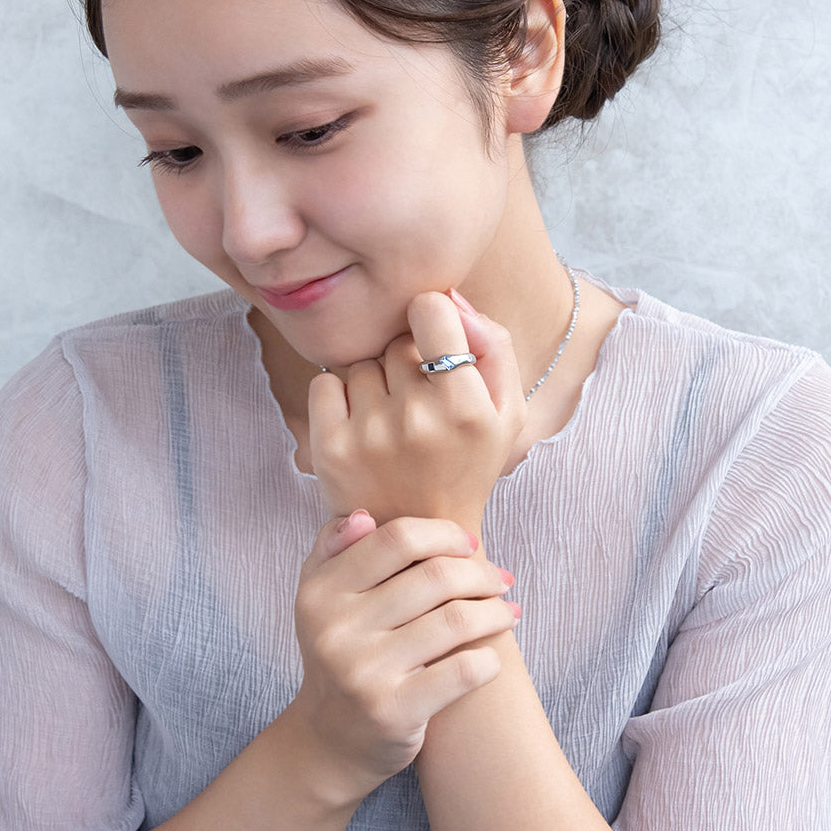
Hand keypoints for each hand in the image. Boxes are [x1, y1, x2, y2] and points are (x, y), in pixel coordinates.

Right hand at [291, 514, 519, 800]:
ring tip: (508, 610)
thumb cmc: (339, 649)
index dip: (443, 534)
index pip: (397, 539)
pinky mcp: (393, 712)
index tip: (469, 543)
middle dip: (480, 573)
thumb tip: (365, 515)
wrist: (329, 740)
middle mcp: (336, 629)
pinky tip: (493, 657)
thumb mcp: (321, 594)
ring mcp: (364, 672)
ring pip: (455, 621)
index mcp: (321, 590)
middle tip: (500, 578)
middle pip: (434, 577)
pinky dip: (489, 660)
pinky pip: (461, 672)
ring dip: (494, 611)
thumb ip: (336, 545)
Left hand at [308, 290, 526, 530]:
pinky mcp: (330, 449)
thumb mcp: (506, 409)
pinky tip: (362, 423)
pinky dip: (339, 395)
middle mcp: (417, 420)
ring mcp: (369, 435)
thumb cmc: (468, 461)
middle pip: (396, 342)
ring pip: (361, 364)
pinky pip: (324, 383)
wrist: (421, 534)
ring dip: (375, 381)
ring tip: (393, 418)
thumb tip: (449, 296)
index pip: (431, 310)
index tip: (435, 337)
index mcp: (466, 408)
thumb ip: (493, 343)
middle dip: (407, 358)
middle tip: (419, 397)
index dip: (432, 316)